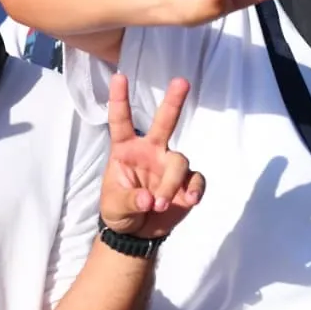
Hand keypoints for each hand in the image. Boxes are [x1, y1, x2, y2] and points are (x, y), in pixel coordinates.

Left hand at [100, 73, 205, 238]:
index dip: (120, 100)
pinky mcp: (187, 183)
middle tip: (181, 82)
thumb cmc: (119, 211)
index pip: (121, 121)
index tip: (119, 76)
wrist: (137, 233)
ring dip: (171, 183)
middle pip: (164, 122)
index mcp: (126, 150)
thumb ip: (130, 200)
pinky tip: (190, 200)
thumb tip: (150, 198)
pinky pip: (196, 179)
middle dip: (173, 102)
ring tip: (160, 205)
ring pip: (179, 161)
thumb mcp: (114, 207)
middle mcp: (151, 151)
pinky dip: (195, 189)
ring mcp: (170, 165)